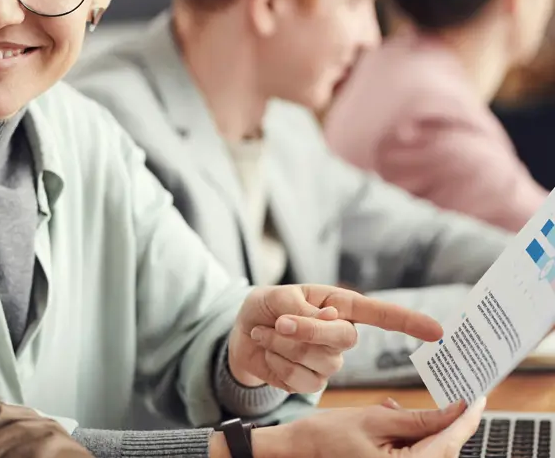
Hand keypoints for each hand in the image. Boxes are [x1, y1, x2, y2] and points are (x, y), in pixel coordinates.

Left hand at [228, 285, 442, 391]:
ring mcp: (329, 361)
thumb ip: (300, 308)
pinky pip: (300, 379)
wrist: (241, 333)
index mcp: (339, 306)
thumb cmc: (265, 307)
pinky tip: (268, 352)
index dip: (409, 322)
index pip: (380, 315)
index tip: (438, 331)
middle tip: (279, 322)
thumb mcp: (276, 297)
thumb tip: (330, 321)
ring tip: (267, 332)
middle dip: (308, 331)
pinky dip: (276, 362)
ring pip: (319, 361)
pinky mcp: (311, 382)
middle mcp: (341, 334)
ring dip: (283, 345)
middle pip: (344, 340)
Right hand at [237, 398, 485, 457]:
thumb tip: (454, 410)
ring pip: (429, 451)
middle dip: (444, 423)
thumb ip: (418, 419)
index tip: (477, 398)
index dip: (465, 419)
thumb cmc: (330, 435)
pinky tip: (389, 417)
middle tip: (447, 395)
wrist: (300, 448)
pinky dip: (410, 437)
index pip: (448, 442)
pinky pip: (414, 455)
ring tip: (394, 407)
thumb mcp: (375, 418)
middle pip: (442, 449)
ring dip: (422, 429)